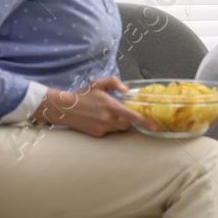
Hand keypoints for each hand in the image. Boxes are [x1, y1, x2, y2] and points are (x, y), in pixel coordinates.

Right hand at [34, 76, 156, 136]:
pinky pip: (108, 133)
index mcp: (111, 106)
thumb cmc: (82, 94)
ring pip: (118, 130)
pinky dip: (108, 127)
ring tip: (106, 115)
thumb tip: (126, 90)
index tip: (154, 127)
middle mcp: (108, 119)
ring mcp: (102, 128)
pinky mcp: (96, 134)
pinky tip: (98, 120)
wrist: (64, 108)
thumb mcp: (98, 83)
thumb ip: (114, 82)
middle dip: (128, 121)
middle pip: (127, 125)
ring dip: (117, 124)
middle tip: (120, 113)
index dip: (144, 122)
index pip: (132, 116)